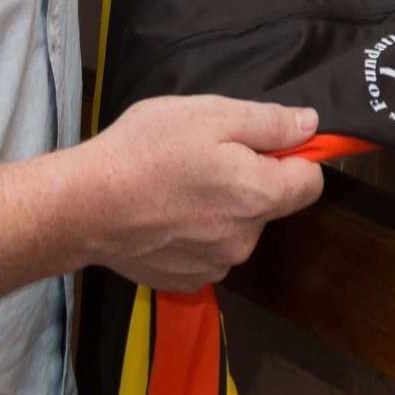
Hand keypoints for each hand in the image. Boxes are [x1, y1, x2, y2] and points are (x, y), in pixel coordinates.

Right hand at [83, 95, 324, 289]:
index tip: (263, 143)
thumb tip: (310, 126)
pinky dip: (195, 232)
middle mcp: (245, 240)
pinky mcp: (186, 280)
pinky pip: (208, 251)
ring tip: (178, 183)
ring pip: (237, 227)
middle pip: (269, 203)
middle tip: (204, 155)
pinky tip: (164, 213)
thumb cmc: (148, 150)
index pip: (310, 182)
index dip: (294, 157)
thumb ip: (268, 123)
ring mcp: (215, 266)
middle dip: (248, 179)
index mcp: (258, 196)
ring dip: (220, 207)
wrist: (84, 207)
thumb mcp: (210, 115)